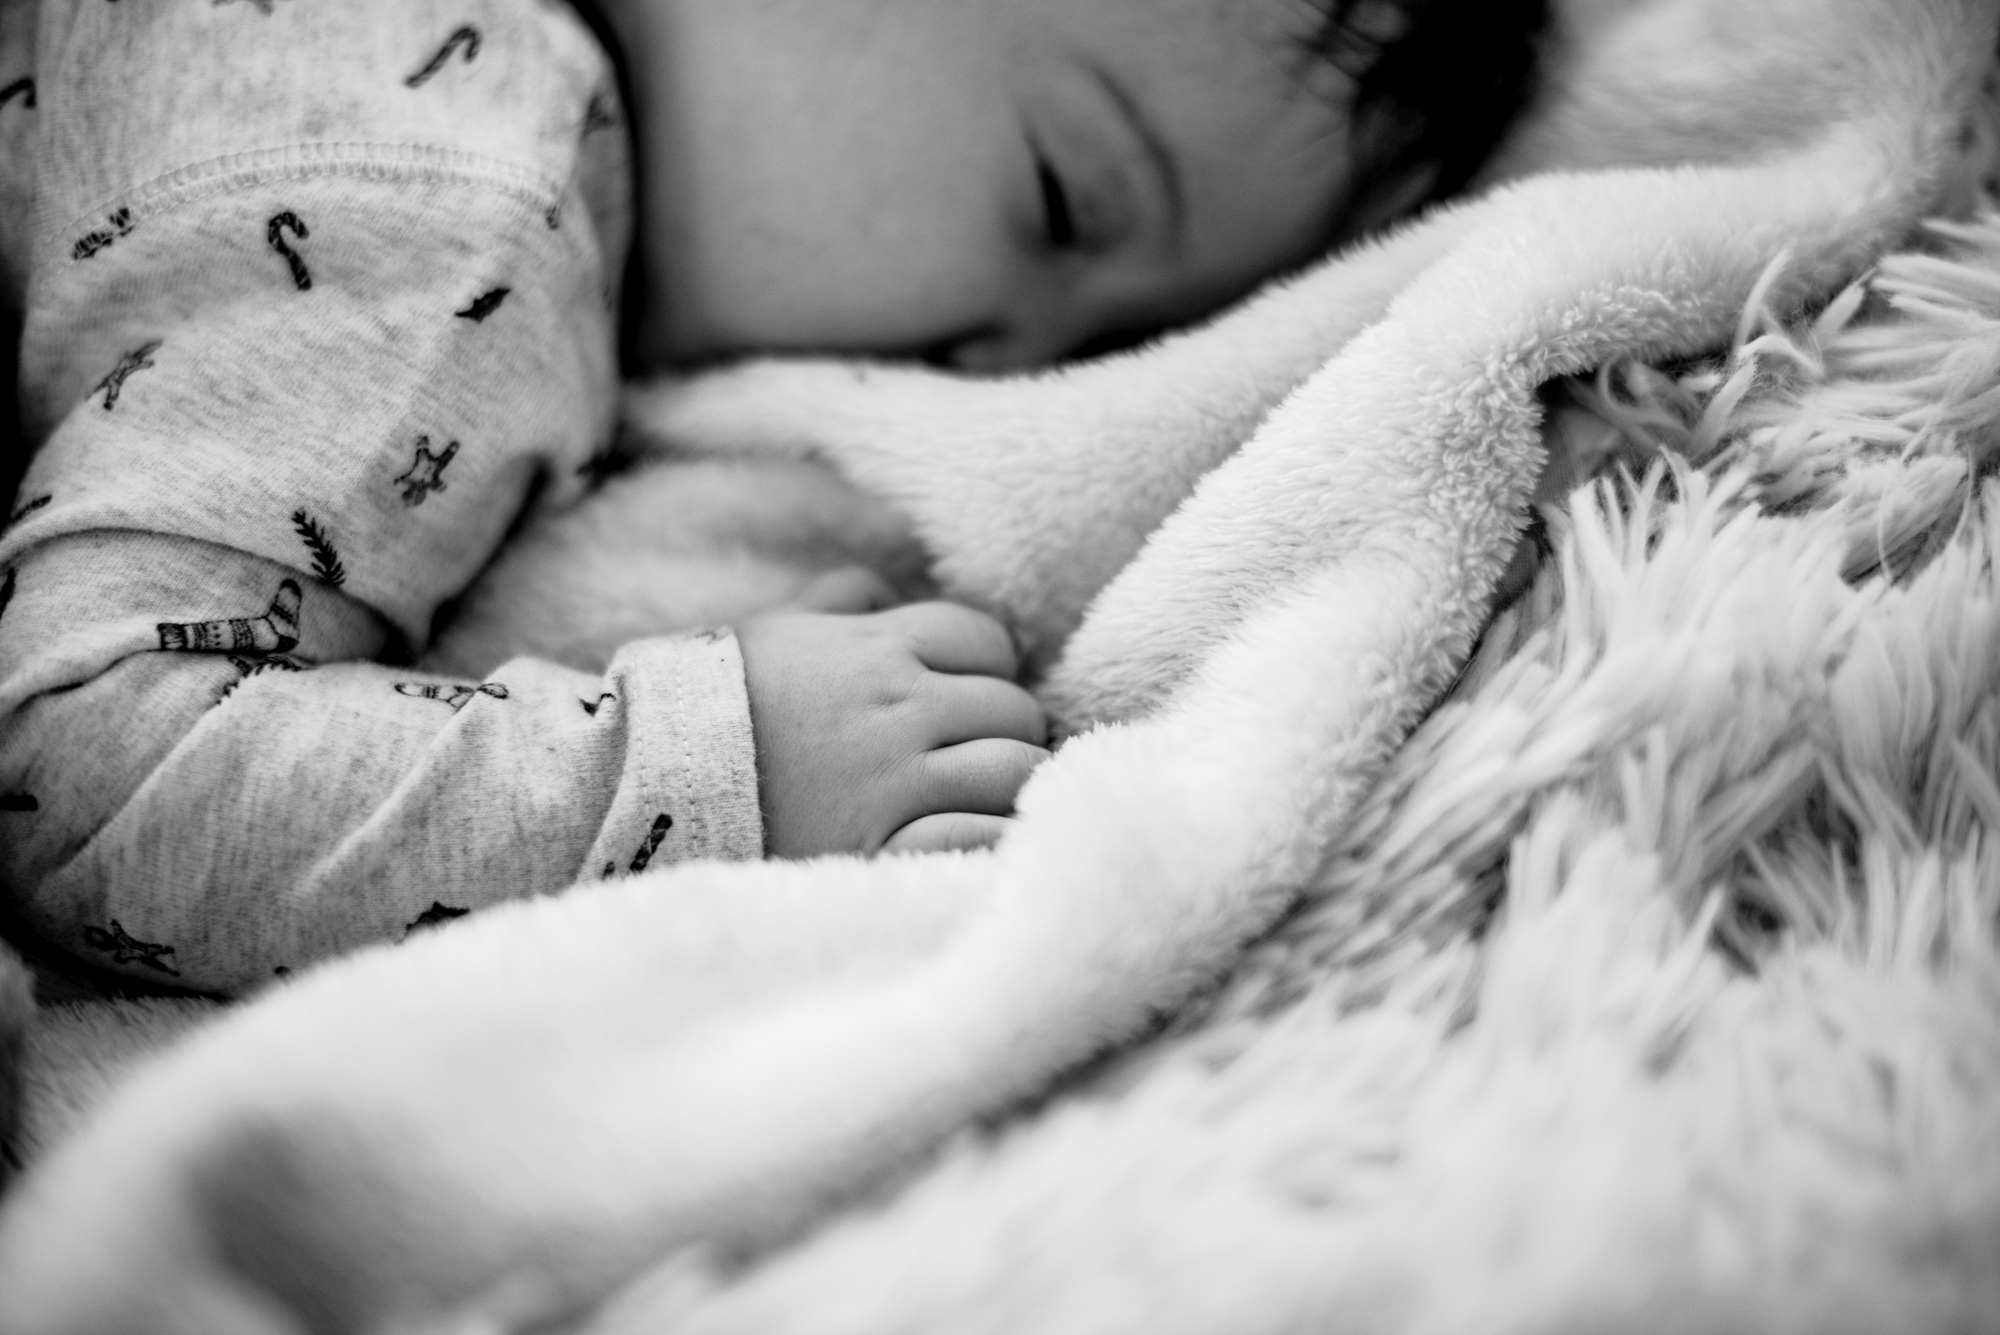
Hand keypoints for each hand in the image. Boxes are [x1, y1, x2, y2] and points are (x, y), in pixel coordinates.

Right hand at [736, 602, 1048, 857]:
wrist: (645, 786)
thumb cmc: (711, 705)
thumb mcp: (770, 629)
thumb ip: (837, 599)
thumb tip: (886, 590)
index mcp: (875, 649)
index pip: (986, 639)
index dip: (987, 665)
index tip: (967, 693)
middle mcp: (898, 709)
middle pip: (1013, 707)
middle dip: (1006, 727)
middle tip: (980, 751)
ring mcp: (897, 782)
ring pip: (1016, 771)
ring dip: (1014, 783)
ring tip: (990, 798)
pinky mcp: (886, 848)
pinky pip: (984, 837)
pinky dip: (998, 837)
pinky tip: (989, 842)